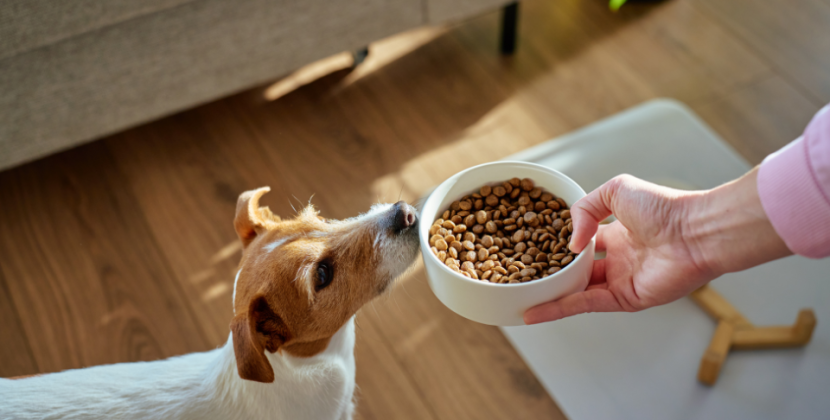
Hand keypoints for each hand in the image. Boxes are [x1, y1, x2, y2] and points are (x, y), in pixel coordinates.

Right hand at [523, 170, 789, 324]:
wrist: (694, 230)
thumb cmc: (663, 206)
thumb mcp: (615, 190)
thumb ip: (585, 208)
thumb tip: (571, 244)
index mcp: (617, 234)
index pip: (582, 244)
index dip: (560, 245)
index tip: (533, 246)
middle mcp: (618, 259)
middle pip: (576, 272)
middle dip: (551, 275)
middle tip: (522, 278)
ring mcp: (621, 281)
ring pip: (576, 292)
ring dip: (549, 296)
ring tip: (518, 299)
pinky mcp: (626, 299)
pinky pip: (586, 304)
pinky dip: (559, 309)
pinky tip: (534, 312)